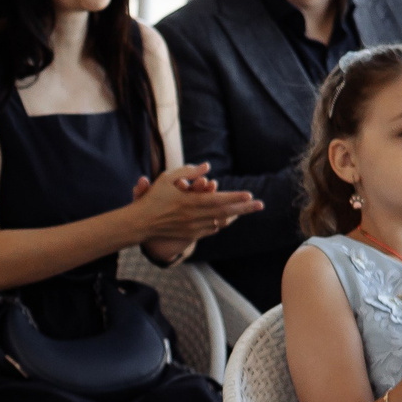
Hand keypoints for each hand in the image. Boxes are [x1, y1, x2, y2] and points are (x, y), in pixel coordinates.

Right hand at [127, 164, 261, 248]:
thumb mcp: (167, 179)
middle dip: (244, 208)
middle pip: (224, 212)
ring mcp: (193, 228)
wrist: (141, 223)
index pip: (218, 200)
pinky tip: (230, 217)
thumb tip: (207, 166)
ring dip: (235, 215)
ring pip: (220, 222)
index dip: (235, 198)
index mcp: (189, 202)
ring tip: (248, 210)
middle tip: (261, 205)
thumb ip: (188, 172)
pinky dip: (222, 222)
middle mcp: (194, 217)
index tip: (250, 195)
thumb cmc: (153, 198)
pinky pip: (211, 229)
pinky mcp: (190, 234)